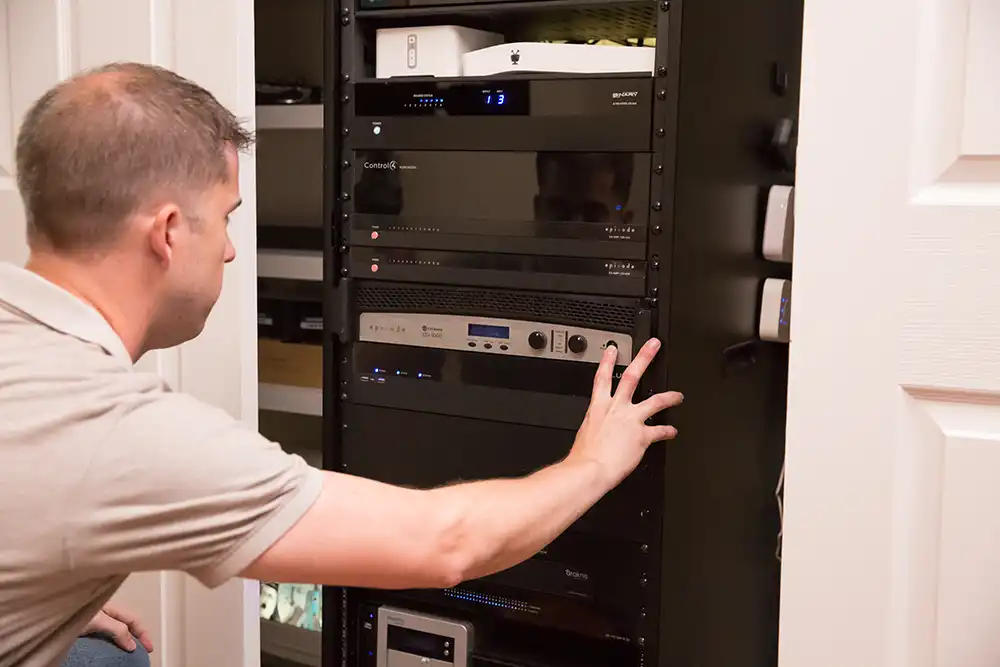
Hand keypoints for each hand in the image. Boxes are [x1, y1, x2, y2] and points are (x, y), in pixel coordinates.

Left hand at [81, 604, 153, 653]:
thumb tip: (133, 645)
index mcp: (112, 609)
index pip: (134, 621)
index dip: (144, 635)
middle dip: (136, 638)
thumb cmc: (75, 614)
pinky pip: (104, 640)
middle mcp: (106, 615)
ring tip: (127, 654)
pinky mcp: (86, 633)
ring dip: (123, 643)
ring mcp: (96, 624)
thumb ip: (118, 630)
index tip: (149, 649)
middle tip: (142, 652)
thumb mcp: (100, 621)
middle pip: (127, 627)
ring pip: (116, 633)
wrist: (54, 617)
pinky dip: (110, 646)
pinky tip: (109, 652)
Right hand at [569, 338, 681, 485]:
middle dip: (644, 358)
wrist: (590, 469)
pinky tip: (673, 431)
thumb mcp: (586, 432)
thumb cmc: (584, 456)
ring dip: (669, 396)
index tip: (613, 349)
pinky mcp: (642, 436)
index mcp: (598, 407)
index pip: (602, 377)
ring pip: (655, 401)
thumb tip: (600, 427)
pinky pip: (660, 431)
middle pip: (632, 377)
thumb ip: (597, 424)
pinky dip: (668, 431)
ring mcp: (631, 420)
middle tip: (654, 346)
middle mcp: (616, 409)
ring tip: (678, 395)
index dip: (608, 361)